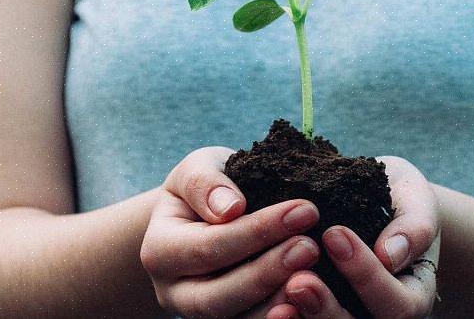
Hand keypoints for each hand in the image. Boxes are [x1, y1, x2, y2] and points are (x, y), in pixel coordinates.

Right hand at [139, 146, 321, 317]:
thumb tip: (229, 207)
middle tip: (310, 248)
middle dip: (267, 273)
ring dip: (278, 302)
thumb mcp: (197, 169)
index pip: (208, 247)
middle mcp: (174, 292)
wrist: (206, 214)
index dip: (256, 231)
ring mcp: (201, 314)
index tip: (304, 210)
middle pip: (218, 296)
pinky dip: (281, 316)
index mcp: (159, 251)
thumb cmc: (206, 187)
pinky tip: (312, 303)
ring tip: (315, 277)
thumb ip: (205, 183)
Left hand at [282, 156, 440, 317]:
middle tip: (299, 281)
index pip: (397, 304)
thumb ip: (414, 227)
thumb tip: (391, 254)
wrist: (378, 203)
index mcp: (413, 297)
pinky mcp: (319, 313)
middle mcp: (381, 317)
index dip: (366, 275)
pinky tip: (267, 305)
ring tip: (280, 296)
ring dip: (304, 318)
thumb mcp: (415, 201)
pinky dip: (286, 317)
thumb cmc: (400, 200)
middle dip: (327, 309)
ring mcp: (351, 316)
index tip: (334, 234)